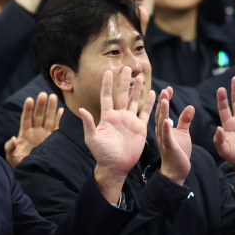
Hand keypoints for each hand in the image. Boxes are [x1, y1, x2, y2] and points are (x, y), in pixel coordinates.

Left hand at [4, 92, 61, 166]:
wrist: (31, 171)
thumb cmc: (19, 163)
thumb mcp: (11, 156)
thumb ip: (10, 147)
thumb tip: (12, 138)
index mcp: (24, 133)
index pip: (26, 118)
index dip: (27, 109)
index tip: (29, 100)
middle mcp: (35, 131)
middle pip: (38, 115)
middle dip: (40, 105)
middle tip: (43, 94)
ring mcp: (43, 134)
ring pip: (47, 119)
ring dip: (50, 108)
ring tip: (53, 96)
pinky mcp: (51, 139)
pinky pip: (56, 127)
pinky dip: (58, 119)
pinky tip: (61, 110)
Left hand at [80, 67, 155, 200]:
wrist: (115, 166)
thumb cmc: (101, 154)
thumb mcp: (92, 138)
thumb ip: (88, 123)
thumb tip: (82, 109)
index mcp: (107, 117)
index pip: (106, 96)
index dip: (107, 84)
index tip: (108, 71)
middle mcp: (119, 116)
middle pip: (122, 95)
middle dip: (124, 81)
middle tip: (127, 68)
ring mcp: (130, 121)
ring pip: (134, 101)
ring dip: (137, 89)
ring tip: (140, 76)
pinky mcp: (140, 128)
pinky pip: (145, 113)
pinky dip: (149, 103)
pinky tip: (153, 93)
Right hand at [155, 88, 194, 184]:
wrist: (177, 170)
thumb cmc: (178, 151)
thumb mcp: (183, 133)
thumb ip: (185, 120)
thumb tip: (190, 106)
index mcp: (164, 128)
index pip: (163, 111)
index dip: (166, 100)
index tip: (169, 89)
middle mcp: (161, 132)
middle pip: (160, 114)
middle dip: (162, 102)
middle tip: (164, 90)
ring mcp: (164, 140)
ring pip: (161, 123)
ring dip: (162, 112)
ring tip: (163, 100)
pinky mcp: (169, 148)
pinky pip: (167, 137)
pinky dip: (166, 129)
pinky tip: (166, 121)